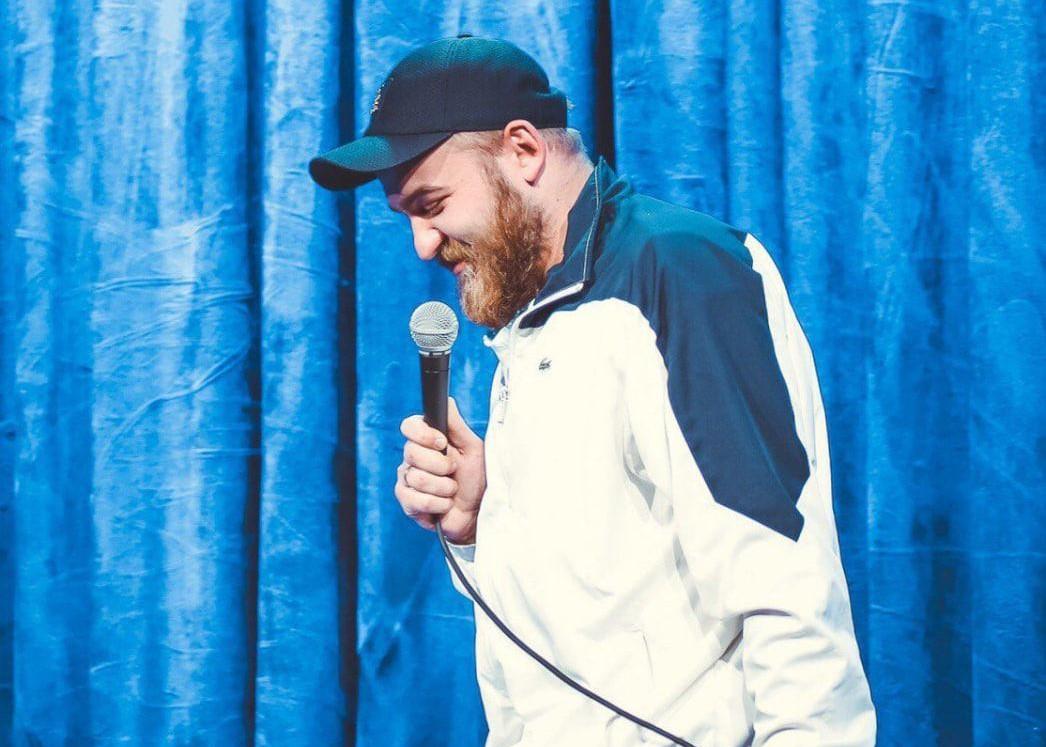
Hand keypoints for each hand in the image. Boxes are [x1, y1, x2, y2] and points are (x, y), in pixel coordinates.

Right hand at [395, 397, 484, 543]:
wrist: (478, 511)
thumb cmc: (477, 479)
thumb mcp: (472, 448)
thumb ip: (456, 425)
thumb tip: (447, 400)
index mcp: (427, 440)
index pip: (409, 426)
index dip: (424, 434)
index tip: (442, 442)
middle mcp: (413, 458)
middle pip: (412, 452)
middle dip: (441, 465)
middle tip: (454, 471)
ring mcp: (407, 480)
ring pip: (417, 478)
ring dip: (444, 488)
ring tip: (453, 491)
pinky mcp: (407, 502)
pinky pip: (416, 500)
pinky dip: (437, 504)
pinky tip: (445, 505)